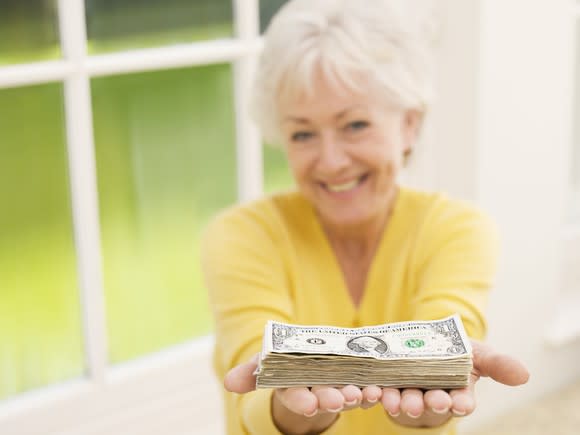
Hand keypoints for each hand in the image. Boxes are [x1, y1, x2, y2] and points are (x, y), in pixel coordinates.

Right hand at [224, 354, 382, 433]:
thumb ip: (251, 372)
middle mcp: (316, 391)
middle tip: (339, 400)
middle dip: (331, 398)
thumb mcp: (265, 363)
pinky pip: (367, 387)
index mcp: (293, 387)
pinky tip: (380, 389)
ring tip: (365, 393)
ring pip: (348, 394)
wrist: (311, 363)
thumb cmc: (286, 363)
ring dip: (357, 396)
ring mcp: (338, 389)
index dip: (301, 400)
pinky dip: (375, 390)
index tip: (309, 404)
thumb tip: (229, 383)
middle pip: (323, 396)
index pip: (295, 395)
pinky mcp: (358, 383)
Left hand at [380, 340, 529, 427]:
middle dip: (432, 403)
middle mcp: (432, 397)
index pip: (462, 402)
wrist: (420, 345)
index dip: (462, 403)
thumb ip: (497, 363)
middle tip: (432, 400)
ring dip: (401, 402)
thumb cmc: (453, 354)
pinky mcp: (385, 388)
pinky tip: (372, 391)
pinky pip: (379, 394)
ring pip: (405, 402)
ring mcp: (408, 394)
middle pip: (432, 404)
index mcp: (457, 392)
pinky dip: (375, 394)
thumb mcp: (476, 354)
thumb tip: (524, 375)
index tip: (462, 403)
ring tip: (398, 400)